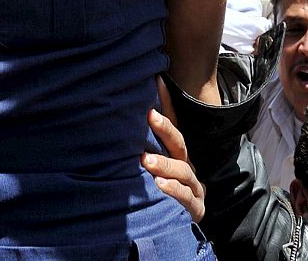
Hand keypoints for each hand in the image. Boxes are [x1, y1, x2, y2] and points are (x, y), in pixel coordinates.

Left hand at [145, 82, 203, 221]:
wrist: (180, 227)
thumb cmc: (160, 193)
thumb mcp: (150, 170)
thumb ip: (139, 149)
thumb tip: (112, 123)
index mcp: (177, 155)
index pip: (173, 125)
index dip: (166, 103)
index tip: (156, 80)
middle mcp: (187, 166)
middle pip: (180, 144)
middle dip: (166, 129)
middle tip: (149, 116)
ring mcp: (194, 187)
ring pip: (183, 171)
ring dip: (165, 164)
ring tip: (147, 160)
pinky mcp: (195, 208)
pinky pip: (186, 197)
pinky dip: (173, 190)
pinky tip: (159, 185)